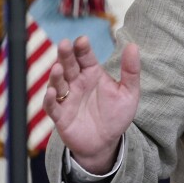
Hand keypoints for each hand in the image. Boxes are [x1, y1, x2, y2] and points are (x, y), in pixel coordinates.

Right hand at [43, 36, 140, 173]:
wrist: (106, 142)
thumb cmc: (116, 115)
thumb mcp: (129, 92)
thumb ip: (131, 70)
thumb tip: (133, 46)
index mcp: (92, 74)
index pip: (85, 57)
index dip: (82, 48)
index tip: (82, 40)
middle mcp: (77, 83)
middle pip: (69, 65)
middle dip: (66, 55)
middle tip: (65, 44)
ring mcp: (67, 99)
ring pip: (57, 83)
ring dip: (56, 75)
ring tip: (58, 67)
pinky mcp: (60, 116)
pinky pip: (52, 106)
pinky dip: (49, 99)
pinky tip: (51, 92)